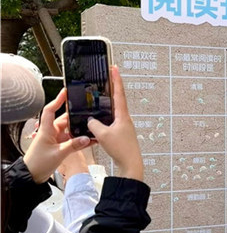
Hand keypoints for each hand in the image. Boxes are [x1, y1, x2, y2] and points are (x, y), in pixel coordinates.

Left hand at [23, 90, 90, 183]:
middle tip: (88, 114)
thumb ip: (73, 145)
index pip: (50, 110)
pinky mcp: (60, 146)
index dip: (57, 100)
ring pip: (71, 130)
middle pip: (65, 120)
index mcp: (47, 130)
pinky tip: (90, 141)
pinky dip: (80, 140)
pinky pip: (73, 140)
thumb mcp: (58, 154)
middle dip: (76, 118)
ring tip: (92, 129)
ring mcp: (56, 139)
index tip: (66, 92)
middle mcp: (52, 132)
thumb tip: (86, 138)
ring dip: (80, 130)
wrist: (32, 175)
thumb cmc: (38, 163)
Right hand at [87, 66, 143, 180]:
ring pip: (114, 111)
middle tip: (107, 77)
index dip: (116, 80)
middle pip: (117, 99)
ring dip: (108, 103)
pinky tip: (99, 119)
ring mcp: (124, 126)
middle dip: (111, 88)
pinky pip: (111, 121)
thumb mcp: (103, 135)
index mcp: (123, 116)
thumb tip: (90, 120)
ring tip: (100, 95)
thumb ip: (94, 124)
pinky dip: (105, 117)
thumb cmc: (121, 149)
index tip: (114, 68)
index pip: (119, 93)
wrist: (131, 164)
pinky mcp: (121, 134)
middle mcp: (125, 119)